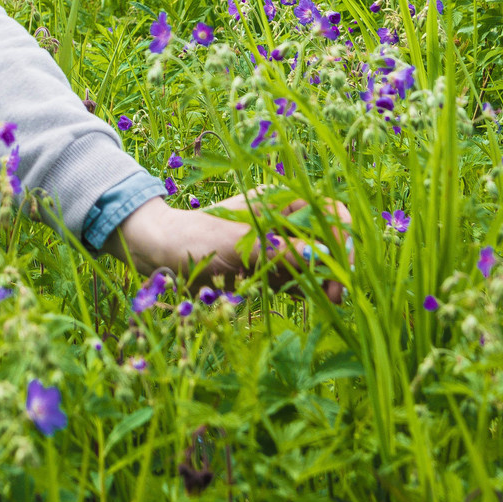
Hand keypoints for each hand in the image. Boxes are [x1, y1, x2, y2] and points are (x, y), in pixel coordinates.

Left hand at [108, 194, 349, 296]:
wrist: (158, 253)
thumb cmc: (198, 240)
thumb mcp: (244, 246)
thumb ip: (285, 252)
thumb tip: (322, 260)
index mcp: (279, 199)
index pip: (330, 211)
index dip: (343, 237)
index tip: (344, 268)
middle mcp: (281, 219)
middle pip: (325, 239)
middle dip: (334, 265)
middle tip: (335, 297)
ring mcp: (274, 243)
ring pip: (312, 262)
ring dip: (320, 281)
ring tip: (321, 302)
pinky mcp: (265, 266)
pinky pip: (294, 277)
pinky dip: (301, 289)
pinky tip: (302, 300)